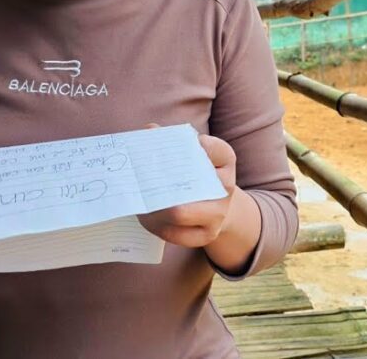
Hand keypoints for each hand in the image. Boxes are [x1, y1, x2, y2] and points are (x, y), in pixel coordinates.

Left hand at [138, 132, 236, 247]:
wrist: (216, 206)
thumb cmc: (197, 174)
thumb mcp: (192, 155)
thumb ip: (171, 140)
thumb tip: (149, 130)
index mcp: (225, 161)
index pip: (219, 151)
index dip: (204, 146)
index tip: (191, 142)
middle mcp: (226, 188)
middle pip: (192, 184)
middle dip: (163, 182)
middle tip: (141, 177)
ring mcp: (218, 214)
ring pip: (179, 213)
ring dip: (154, 206)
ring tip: (140, 199)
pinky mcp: (206, 236)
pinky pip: (173, 233)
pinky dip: (155, 225)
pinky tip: (147, 216)